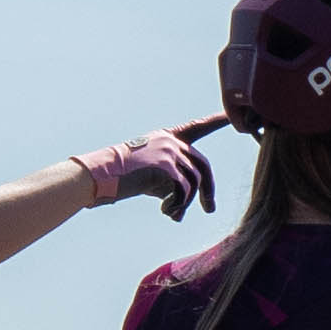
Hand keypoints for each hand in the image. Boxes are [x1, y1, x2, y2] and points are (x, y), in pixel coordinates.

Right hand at [73, 128, 219, 219]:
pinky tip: (167, 211)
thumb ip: (170, 186)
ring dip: (186, 202)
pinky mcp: (165, 166)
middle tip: (210, 209)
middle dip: (208, 190)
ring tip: (173, 213)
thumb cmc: (122, 178)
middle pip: (203, 165)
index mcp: (168, 137)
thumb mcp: (150, 177)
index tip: (230, 116)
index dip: (216, 122)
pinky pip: (184, 189)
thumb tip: (180, 212)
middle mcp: (171, 141)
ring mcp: (169, 151)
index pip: (197, 128)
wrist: (99, 175)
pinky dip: (179, 204)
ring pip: (194, 181)